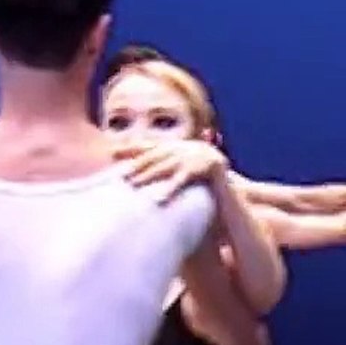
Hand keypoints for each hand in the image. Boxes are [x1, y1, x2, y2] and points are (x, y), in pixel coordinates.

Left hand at [113, 140, 227, 201]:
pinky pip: (185, 178)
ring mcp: (198, 155)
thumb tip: (134, 174)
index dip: (132, 148)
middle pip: (157, 155)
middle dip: (138, 163)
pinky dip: (172, 187)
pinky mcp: (208, 167)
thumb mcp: (181, 174)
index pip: (152, 146)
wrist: (233, 189)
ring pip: (168, 164)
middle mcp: (187, 147)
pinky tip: (161, 198)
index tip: (112, 152)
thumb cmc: (204, 183)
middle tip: (122, 174)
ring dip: (149, 173)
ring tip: (135, 183)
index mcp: (179, 147)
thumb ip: (164, 170)